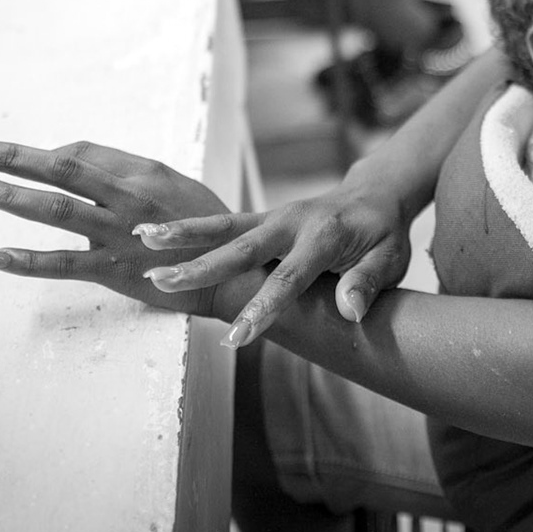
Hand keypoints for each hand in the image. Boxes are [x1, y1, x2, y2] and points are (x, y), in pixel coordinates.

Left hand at [0, 138, 249, 318]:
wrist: (236, 273)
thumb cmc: (203, 226)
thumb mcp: (173, 186)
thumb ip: (129, 174)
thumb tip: (80, 160)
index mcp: (143, 172)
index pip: (80, 154)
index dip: (44, 156)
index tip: (15, 158)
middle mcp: (128, 196)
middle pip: (61, 169)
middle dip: (11, 156)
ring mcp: (119, 233)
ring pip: (54, 209)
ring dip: (8, 196)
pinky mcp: (114, 270)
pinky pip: (62, 264)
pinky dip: (24, 261)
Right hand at [130, 169, 415, 346]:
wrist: (376, 194)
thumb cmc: (384, 234)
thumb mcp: (390, 259)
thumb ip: (368, 283)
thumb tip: (350, 311)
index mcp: (325, 237)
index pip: (290, 279)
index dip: (264, 309)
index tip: (237, 338)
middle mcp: (292, 222)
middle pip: (242, 249)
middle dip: (203, 268)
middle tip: (163, 282)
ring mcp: (274, 216)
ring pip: (223, 228)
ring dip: (183, 236)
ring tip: (142, 241)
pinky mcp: (262, 217)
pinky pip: (221, 223)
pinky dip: (189, 228)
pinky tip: (150, 233)